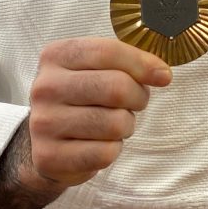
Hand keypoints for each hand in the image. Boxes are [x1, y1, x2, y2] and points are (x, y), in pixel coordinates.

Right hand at [26, 37, 171, 188]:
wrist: (45, 141)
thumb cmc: (81, 98)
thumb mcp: (95, 69)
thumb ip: (127, 63)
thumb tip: (162, 74)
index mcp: (56, 56)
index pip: (108, 51)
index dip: (143, 64)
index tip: (163, 76)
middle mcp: (45, 87)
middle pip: (116, 87)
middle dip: (138, 97)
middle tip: (134, 103)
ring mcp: (44, 123)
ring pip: (115, 123)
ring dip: (125, 126)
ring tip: (111, 124)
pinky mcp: (49, 156)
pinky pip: (105, 153)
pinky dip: (112, 150)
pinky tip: (98, 144)